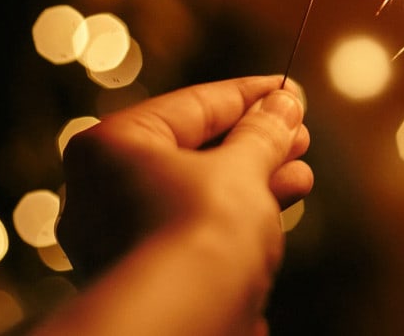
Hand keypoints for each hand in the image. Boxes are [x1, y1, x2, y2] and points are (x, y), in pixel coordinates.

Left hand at [44, 76, 312, 335]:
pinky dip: (236, 220)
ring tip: (300, 175)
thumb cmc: (200, 233)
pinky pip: (195, 232)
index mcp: (112, 146)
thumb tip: (284, 102)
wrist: (179, 326)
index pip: (193, 104)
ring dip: (254, 183)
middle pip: (194, 151)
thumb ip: (264, 132)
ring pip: (197, 195)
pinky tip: (279, 213)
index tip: (290, 90)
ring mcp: (119, 239)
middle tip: (300, 135)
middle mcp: (102, 191)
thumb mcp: (242, 169)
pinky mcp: (146, 277)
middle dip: (255, 144)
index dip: (250, 95)